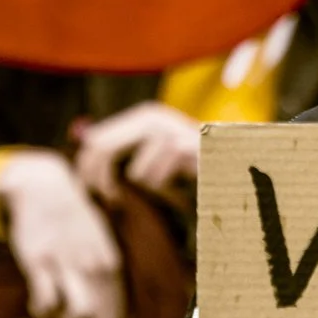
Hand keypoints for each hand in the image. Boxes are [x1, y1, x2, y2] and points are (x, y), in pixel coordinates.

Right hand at [0, 150, 126, 317]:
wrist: (44, 187)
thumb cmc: (71, 221)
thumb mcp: (98, 244)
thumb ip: (103, 277)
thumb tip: (107, 316)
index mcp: (111, 265)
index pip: (119, 315)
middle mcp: (93, 266)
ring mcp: (66, 264)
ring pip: (78, 314)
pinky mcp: (38, 261)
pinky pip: (45, 301)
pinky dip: (42, 313)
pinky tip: (39, 307)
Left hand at [73, 101, 199, 203]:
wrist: (234, 164)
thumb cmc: (189, 166)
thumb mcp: (152, 157)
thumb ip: (122, 153)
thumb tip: (83, 155)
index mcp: (143, 116)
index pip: (96, 140)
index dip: (87, 168)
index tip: (90, 193)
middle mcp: (153, 117)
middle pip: (104, 149)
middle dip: (102, 180)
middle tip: (111, 201)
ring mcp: (170, 130)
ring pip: (137, 174)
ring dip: (150, 189)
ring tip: (170, 187)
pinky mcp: (184, 148)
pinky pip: (158, 180)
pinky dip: (168, 190)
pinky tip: (185, 183)